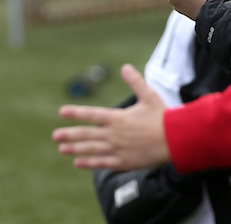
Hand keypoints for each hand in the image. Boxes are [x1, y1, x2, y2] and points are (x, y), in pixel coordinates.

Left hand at [54, 64, 170, 169]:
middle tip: (55, 135)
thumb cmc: (163, 117)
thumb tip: (125, 67)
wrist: (175, 140)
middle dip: (69, 134)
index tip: (62, 112)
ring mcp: (117, 149)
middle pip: (86, 134)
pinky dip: (89, 163)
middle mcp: (114, 134)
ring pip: (91, 149)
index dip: (76, 113)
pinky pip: (102, 163)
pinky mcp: (124, 162)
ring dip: (75, 149)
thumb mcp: (149, 96)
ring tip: (62, 148)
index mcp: (118, 117)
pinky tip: (78, 162)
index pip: (91, 114)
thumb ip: (135, 82)